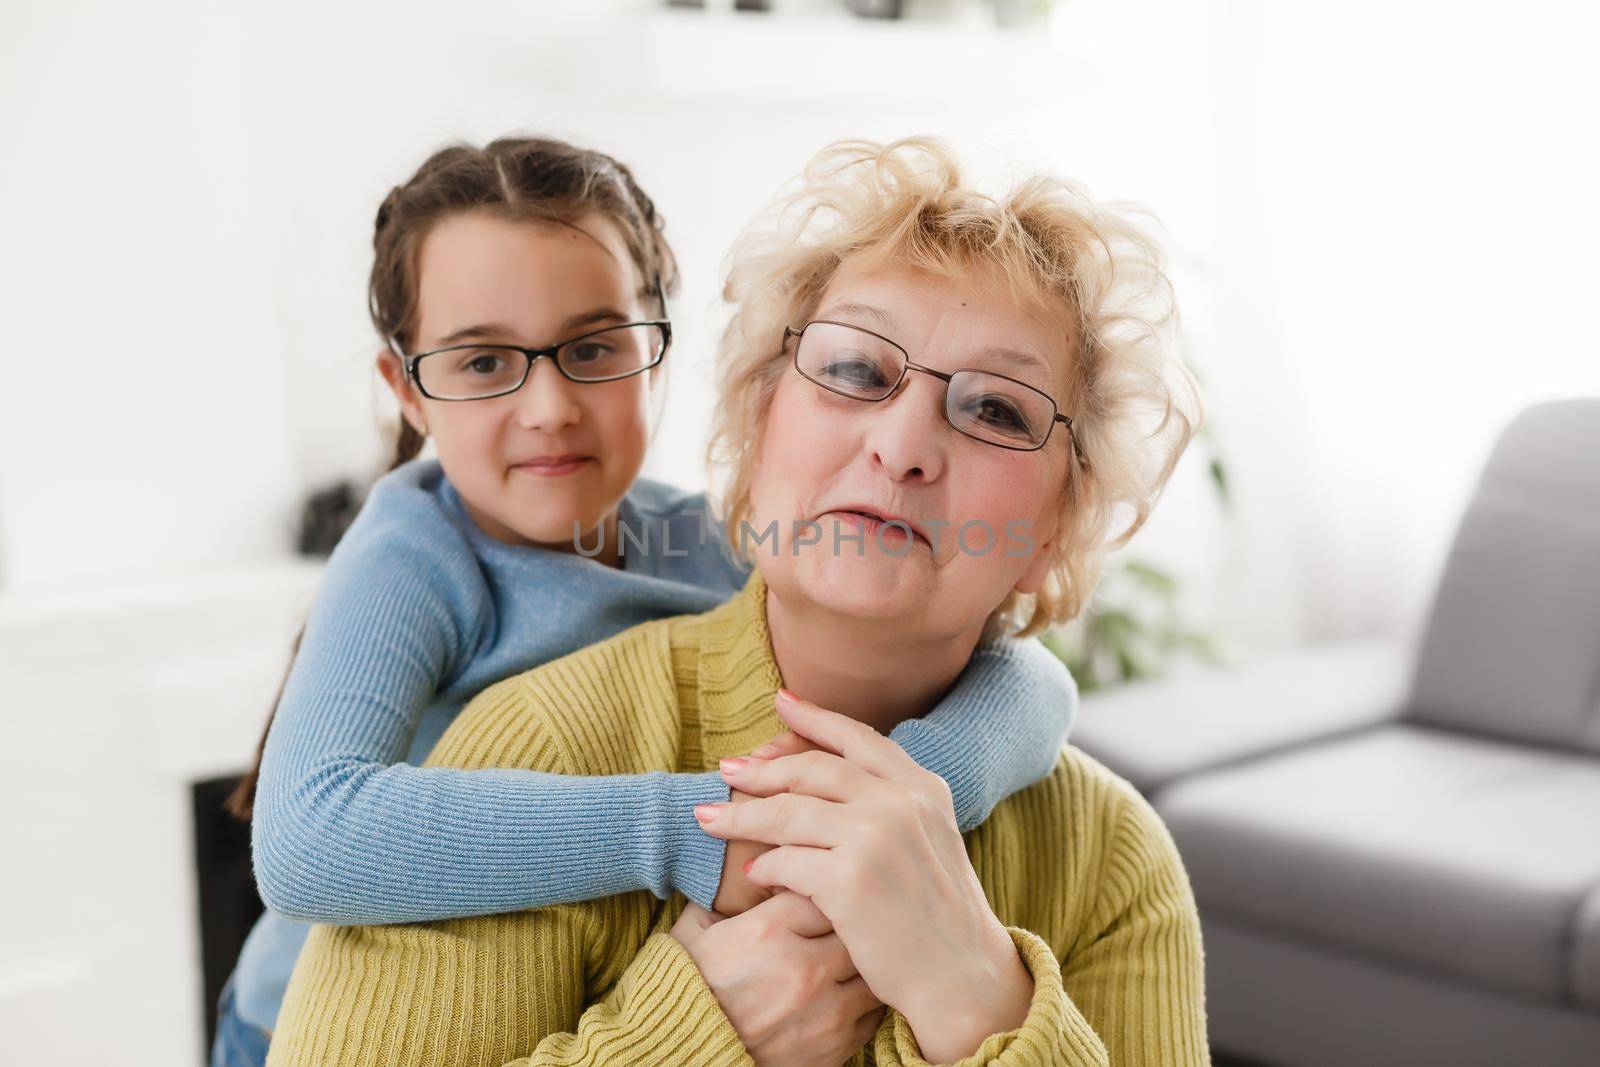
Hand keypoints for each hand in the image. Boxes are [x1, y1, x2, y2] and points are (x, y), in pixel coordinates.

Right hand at [670, 891, 883, 1066]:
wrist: (680, 1051)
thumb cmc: (686, 986)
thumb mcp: (694, 928)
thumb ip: (728, 892)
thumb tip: (754, 862)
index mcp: (767, 930)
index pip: (823, 886)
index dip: (824, 886)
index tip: (819, 892)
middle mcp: (801, 968)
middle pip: (856, 926)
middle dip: (852, 921)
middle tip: (843, 921)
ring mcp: (822, 1011)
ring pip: (870, 970)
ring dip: (864, 962)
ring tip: (851, 956)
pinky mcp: (832, 1048)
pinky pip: (871, 1014)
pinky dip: (864, 1001)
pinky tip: (847, 991)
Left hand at [693, 691, 1033, 1063]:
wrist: (963, 976)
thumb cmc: (938, 914)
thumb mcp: (931, 838)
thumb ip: (892, 801)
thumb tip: (826, 771)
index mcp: (922, 787)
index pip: (856, 738)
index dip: (814, 718)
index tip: (780, 702)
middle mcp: (900, 802)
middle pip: (811, 769)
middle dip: (761, 768)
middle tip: (727, 770)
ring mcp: (875, 838)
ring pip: (787, 813)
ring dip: (741, 816)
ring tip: (710, 819)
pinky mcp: (849, 880)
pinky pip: (785, 862)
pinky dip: (764, 867)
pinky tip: (752, 874)